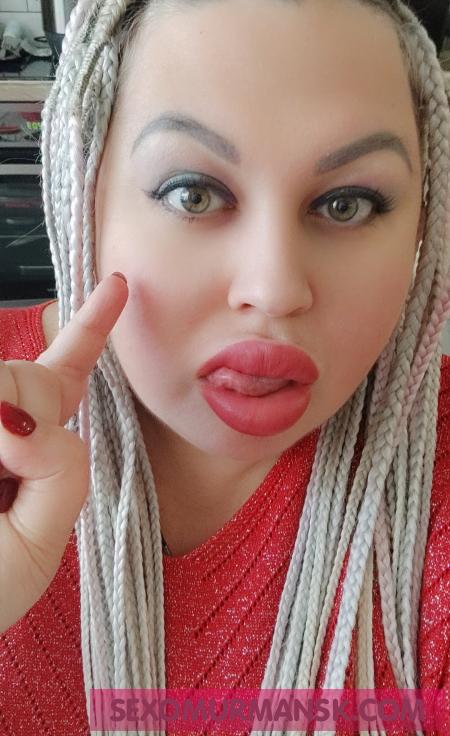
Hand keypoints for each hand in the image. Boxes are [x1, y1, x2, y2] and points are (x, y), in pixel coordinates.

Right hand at [0, 273, 127, 631]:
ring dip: (2, 436)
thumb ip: (60, 473)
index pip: (66, 375)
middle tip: (2, 474)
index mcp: (33, 449)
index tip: (118, 284)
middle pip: (28, 375)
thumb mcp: (41, 542)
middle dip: (27, 415)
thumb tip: (21, 418)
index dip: (92, 325)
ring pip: (4, 385)